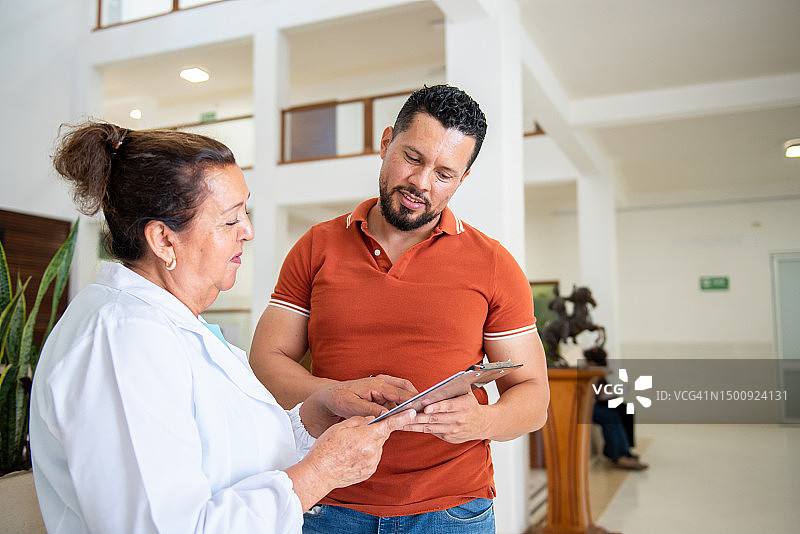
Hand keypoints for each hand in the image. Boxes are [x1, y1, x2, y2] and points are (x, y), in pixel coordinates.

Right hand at [286, 409, 415, 510]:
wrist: (318, 474)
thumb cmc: (326, 449)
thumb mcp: (341, 427)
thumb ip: (360, 420)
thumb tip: (372, 419)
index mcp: (367, 436)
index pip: (389, 424)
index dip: (402, 417)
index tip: (412, 412)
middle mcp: (373, 451)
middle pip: (381, 435)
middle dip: (374, 431)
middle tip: (357, 433)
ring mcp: (372, 463)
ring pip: (376, 447)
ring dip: (368, 444)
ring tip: (349, 448)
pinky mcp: (369, 471)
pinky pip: (372, 458)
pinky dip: (365, 454)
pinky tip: (351, 456)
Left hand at [301, 375, 417, 435]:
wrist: (331, 396)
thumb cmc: (340, 399)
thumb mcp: (352, 406)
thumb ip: (370, 410)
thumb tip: (386, 415)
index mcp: (377, 384)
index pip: (399, 392)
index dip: (412, 400)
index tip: (422, 407)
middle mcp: (382, 383)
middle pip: (406, 389)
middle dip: (416, 398)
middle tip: (426, 410)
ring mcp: (383, 389)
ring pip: (402, 395)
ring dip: (409, 404)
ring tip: (417, 416)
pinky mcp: (381, 395)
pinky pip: (396, 400)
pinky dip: (401, 407)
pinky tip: (404, 418)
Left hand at [402, 392, 490, 443]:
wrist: (482, 424)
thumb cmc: (470, 405)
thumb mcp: (467, 393)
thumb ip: (455, 388)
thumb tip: (442, 383)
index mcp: (465, 405)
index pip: (449, 406)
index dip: (437, 407)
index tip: (425, 407)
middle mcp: (459, 419)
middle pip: (436, 418)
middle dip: (419, 417)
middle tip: (405, 414)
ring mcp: (453, 430)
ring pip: (431, 427)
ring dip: (415, 425)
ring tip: (400, 421)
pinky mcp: (449, 438)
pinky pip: (432, 432)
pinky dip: (419, 429)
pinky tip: (408, 426)